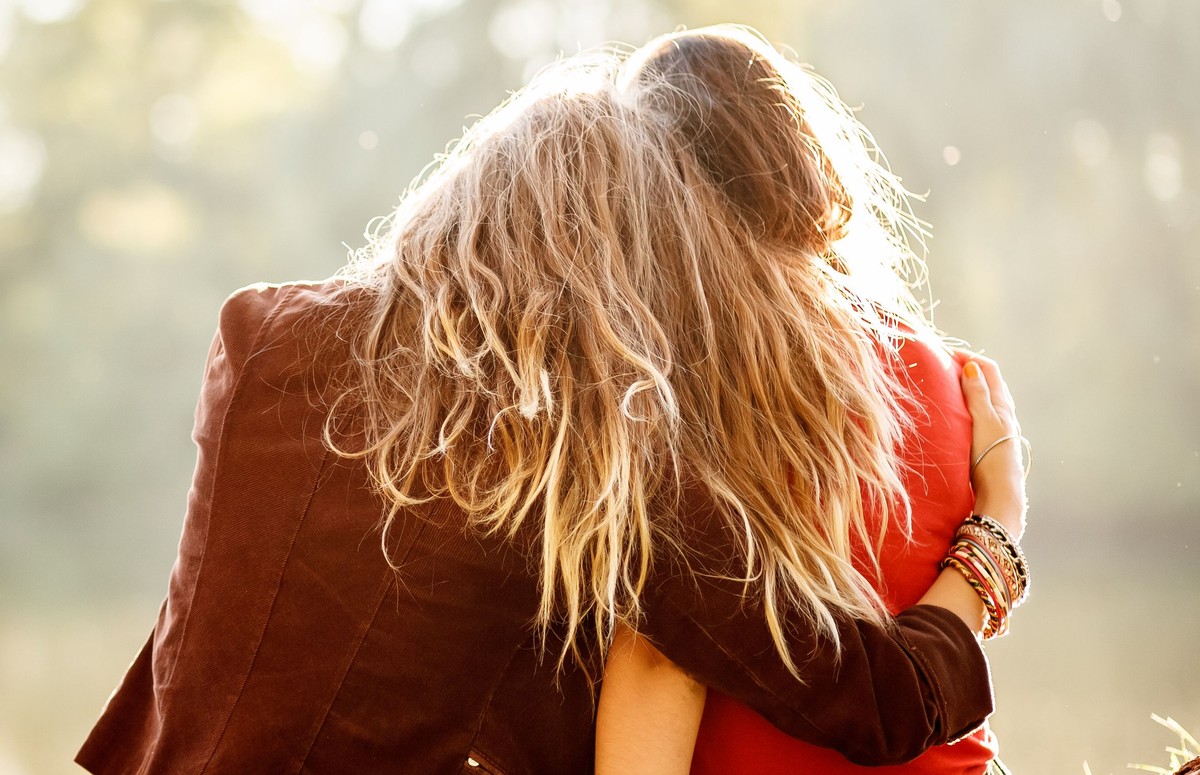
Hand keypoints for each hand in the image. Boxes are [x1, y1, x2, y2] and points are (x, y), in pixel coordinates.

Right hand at [957, 353, 1026, 539]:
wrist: (999, 494)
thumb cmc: (990, 456)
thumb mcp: (983, 420)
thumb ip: (977, 394)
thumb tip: (972, 366)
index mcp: (1002, 404)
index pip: (988, 369)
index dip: (969, 357)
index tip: (946, 354)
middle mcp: (1003, 414)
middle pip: (987, 382)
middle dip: (967, 370)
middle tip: (943, 366)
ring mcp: (997, 429)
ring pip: (983, 399)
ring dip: (966, 388)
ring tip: (945, 387)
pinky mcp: (989, 443)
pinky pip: (978, 415)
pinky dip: (966, 406)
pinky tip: (954, 415)